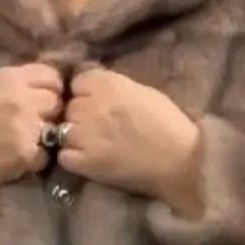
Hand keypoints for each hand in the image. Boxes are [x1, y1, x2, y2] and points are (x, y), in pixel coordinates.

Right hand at [0, 64, 64, 208]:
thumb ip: (18, 84)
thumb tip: (50, 88)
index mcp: (10, 77)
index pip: (53, 77)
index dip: (51, 91)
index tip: (40, 103)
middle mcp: (20, 98)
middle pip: (57, 103)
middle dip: (48, 114)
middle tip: (31, 126)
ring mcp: (25, 126)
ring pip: (55, 129)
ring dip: (44, 138)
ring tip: (22, 142)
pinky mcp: (24, 153)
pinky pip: (45, 156)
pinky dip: (34, 160)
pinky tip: (16, 159)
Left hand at [60, 69, 203, 217]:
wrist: (180, 160)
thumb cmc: (168, 124)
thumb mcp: (140, 90)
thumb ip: (113, 88)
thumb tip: (93, 90)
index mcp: (108, 83)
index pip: (78, 82)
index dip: (86, 94)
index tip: (98, 105)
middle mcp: (92, 105)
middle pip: (69, 107)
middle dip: (79, 116)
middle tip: (98, 129)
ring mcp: (86, 134)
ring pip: (63, 131)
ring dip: (74, 138)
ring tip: (93, 146)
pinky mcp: (85, 162)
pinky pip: (64, 156)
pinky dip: (72, 158)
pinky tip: (88, 160)